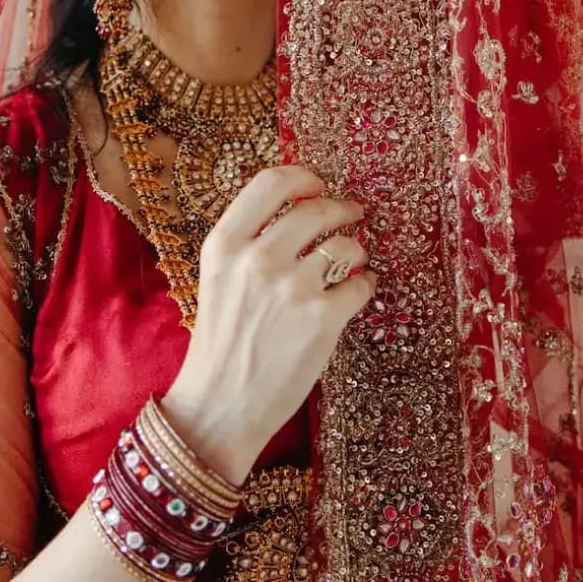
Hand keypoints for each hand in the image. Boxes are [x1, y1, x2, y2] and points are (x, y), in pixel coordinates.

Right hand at [162, 165, 373, 484]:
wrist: (221, 404)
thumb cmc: (221, 339)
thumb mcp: (217, 276)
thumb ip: (248, 239)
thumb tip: (298, 204)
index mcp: (224, 243)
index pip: (271, 182)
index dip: (302, 177)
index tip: (317, 185)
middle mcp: (257, 258)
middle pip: (315, 208)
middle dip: (340, 208)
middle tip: (351, 213)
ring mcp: (292, 288)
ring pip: (344, 244)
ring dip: (355, 249)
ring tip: (352, 261)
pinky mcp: (322, 319)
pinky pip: (360, 283)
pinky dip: (364, 284)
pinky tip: (355, 291)